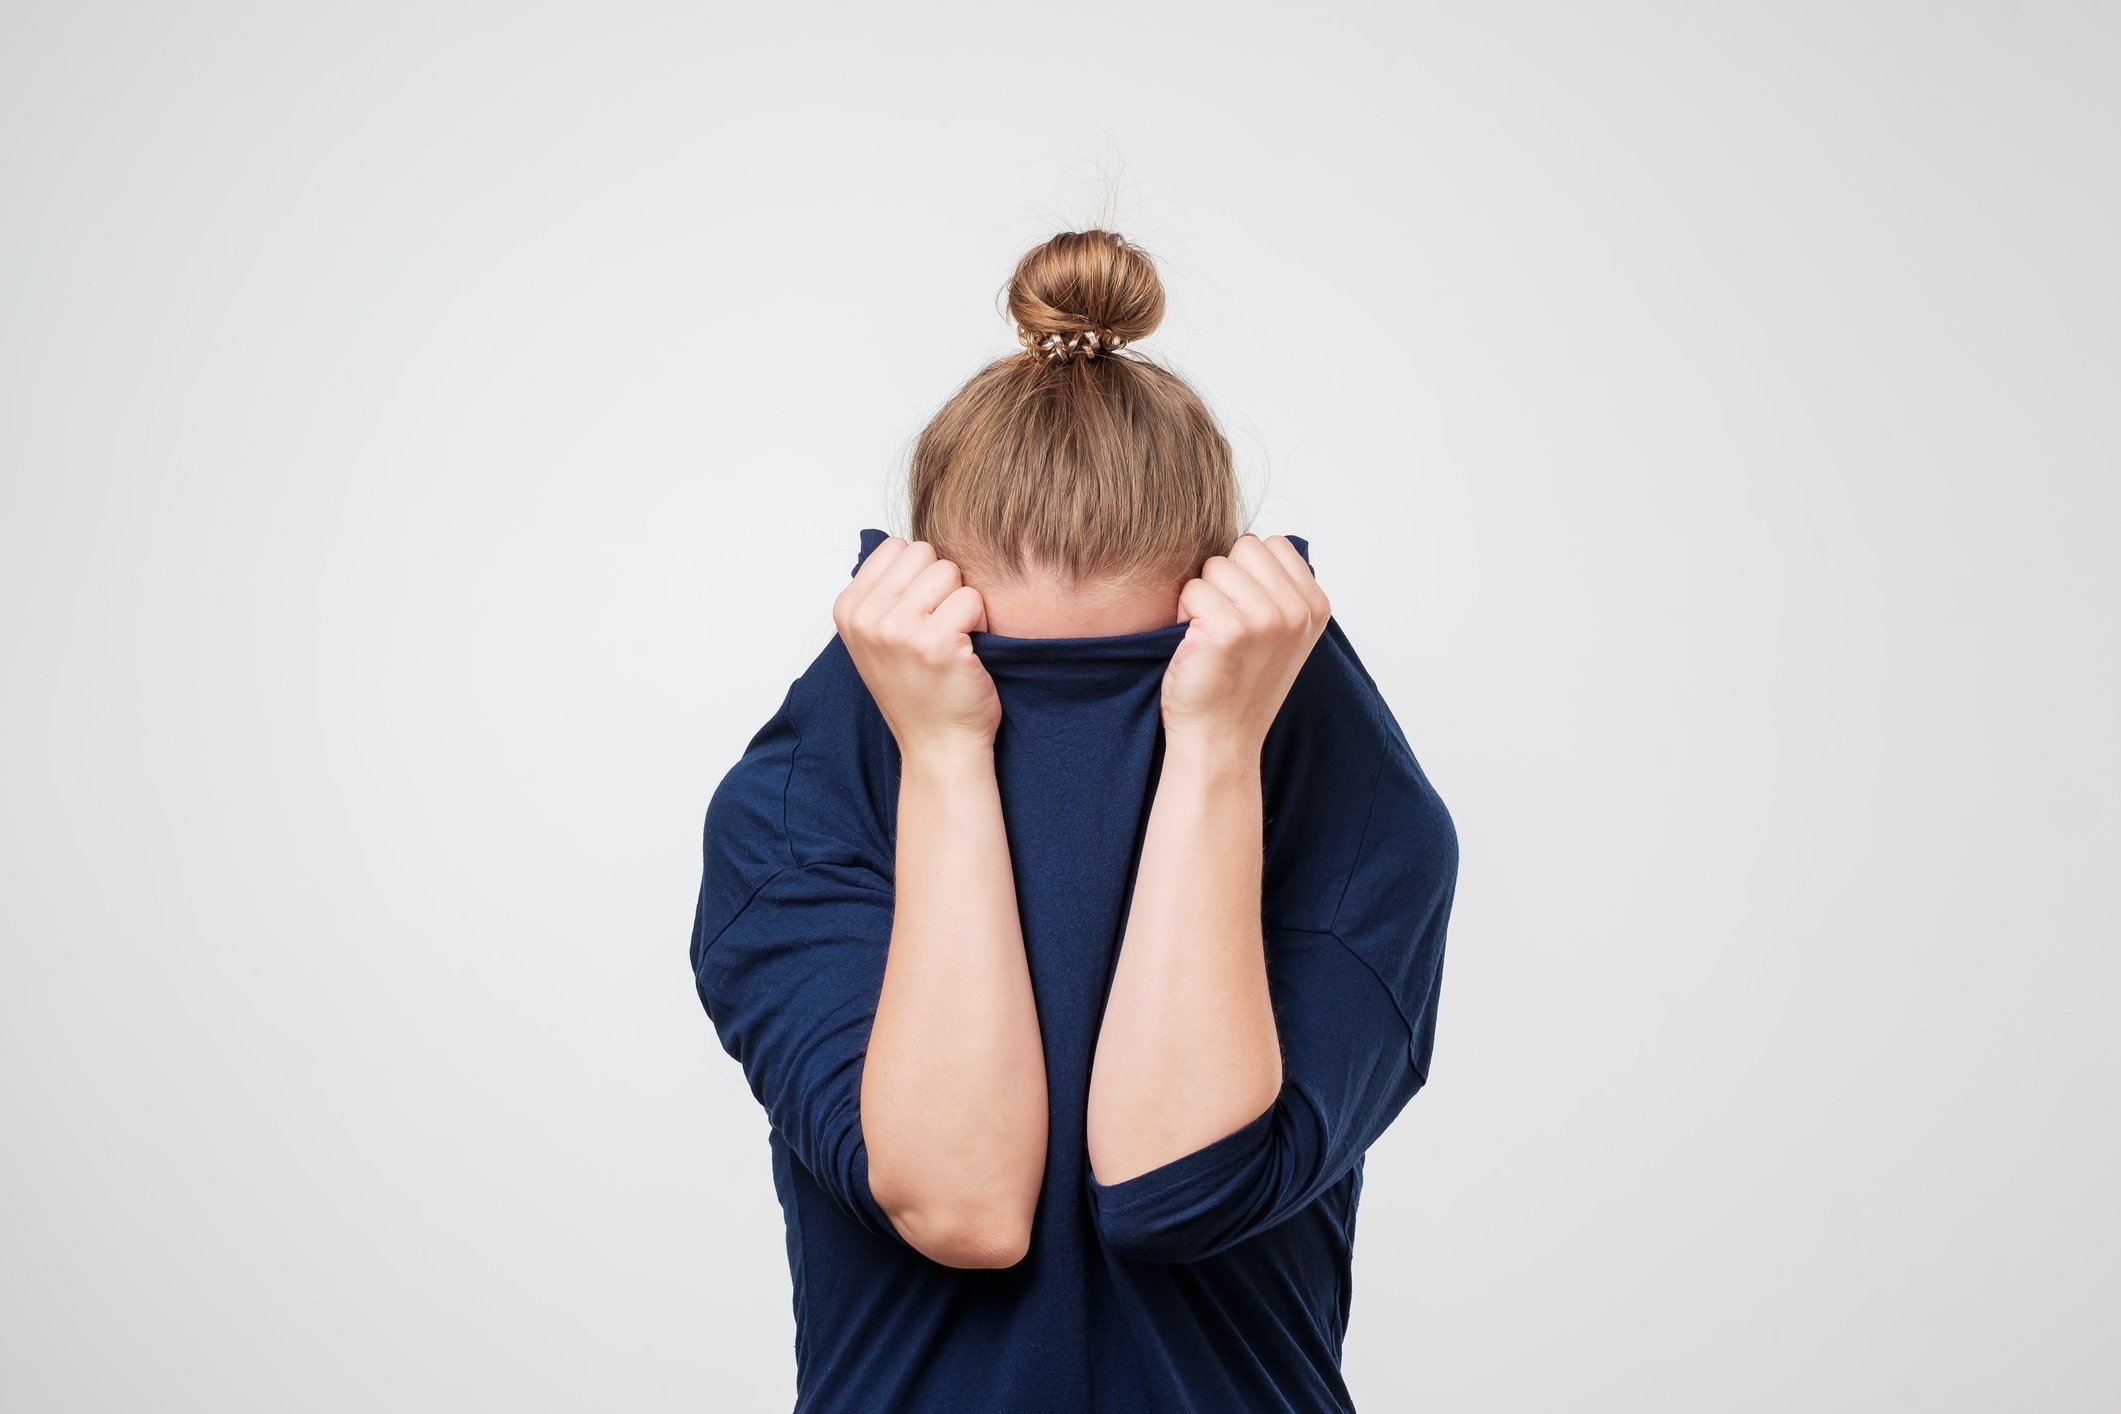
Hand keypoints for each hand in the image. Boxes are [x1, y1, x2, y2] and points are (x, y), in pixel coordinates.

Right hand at [833, 536, 999, 756]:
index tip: (920, 614)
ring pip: (949, 571)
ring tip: (954, 639)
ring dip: (962, 602)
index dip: (920, 576)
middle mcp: (866, 617)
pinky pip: (972, 599)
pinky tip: (967, 653)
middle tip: (941, 627)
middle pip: (924, 553)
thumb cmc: (919, 689)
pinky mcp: (935, 642)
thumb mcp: (878, 637)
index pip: (896, 547)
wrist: (938, 746)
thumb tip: (907, 547)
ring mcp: (898, 629)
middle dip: (942, 584)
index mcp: (848, 608)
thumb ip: (884, 592)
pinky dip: (980, 622)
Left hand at [1160, 534, 1330, 756]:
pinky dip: (1185, 615)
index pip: (1270, 544)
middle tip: (1224, 625)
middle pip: (1243, 548)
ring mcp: (1266, 618)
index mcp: (1315, 605)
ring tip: (1211, 637)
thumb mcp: (1281, 633)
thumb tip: (1251, 543)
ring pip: (1215, 566)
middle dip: (1224, 578)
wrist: (1220, 739)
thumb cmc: (1239, 684)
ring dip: (1202, 597)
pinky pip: (1193, 590)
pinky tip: (1196, 646)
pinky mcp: (1229, 629)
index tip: (1245, 613)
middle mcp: (1297, 610)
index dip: (1246, 572)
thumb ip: (1279, 588)